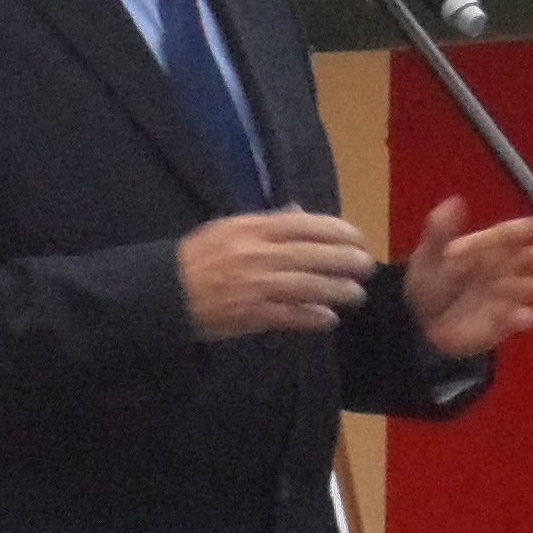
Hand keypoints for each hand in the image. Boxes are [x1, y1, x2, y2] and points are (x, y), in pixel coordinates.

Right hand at [178, 208, 377, 338]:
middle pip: (313, 254)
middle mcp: (257, 254)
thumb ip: (267, 222)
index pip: (305, 225)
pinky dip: (313, 317)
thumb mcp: (229, 228)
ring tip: (356, 294)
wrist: (165, 292)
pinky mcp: (250, 314)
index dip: (336, 231)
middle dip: (345, 260)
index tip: (356, 237)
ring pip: (308, 286)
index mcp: (252, 228)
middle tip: (366, 266)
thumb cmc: (199, 258)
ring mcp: (255, 285)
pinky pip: (290, 316)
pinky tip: (329, 318)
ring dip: (337, 290)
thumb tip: (301, 214)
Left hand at [403, 197, 532, 358]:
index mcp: (485, 247)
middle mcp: (501, 268)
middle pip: (525, 260)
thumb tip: (454, 201)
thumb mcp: (429, 254)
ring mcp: (506, 296)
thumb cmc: (429, 282)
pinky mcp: (505, 323)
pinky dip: (522, 318)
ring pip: (526, 288)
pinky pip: (517, 320)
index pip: (508, 234)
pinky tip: (525, 316)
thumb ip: (441, 231)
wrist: (422, 323)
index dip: (525, 229)